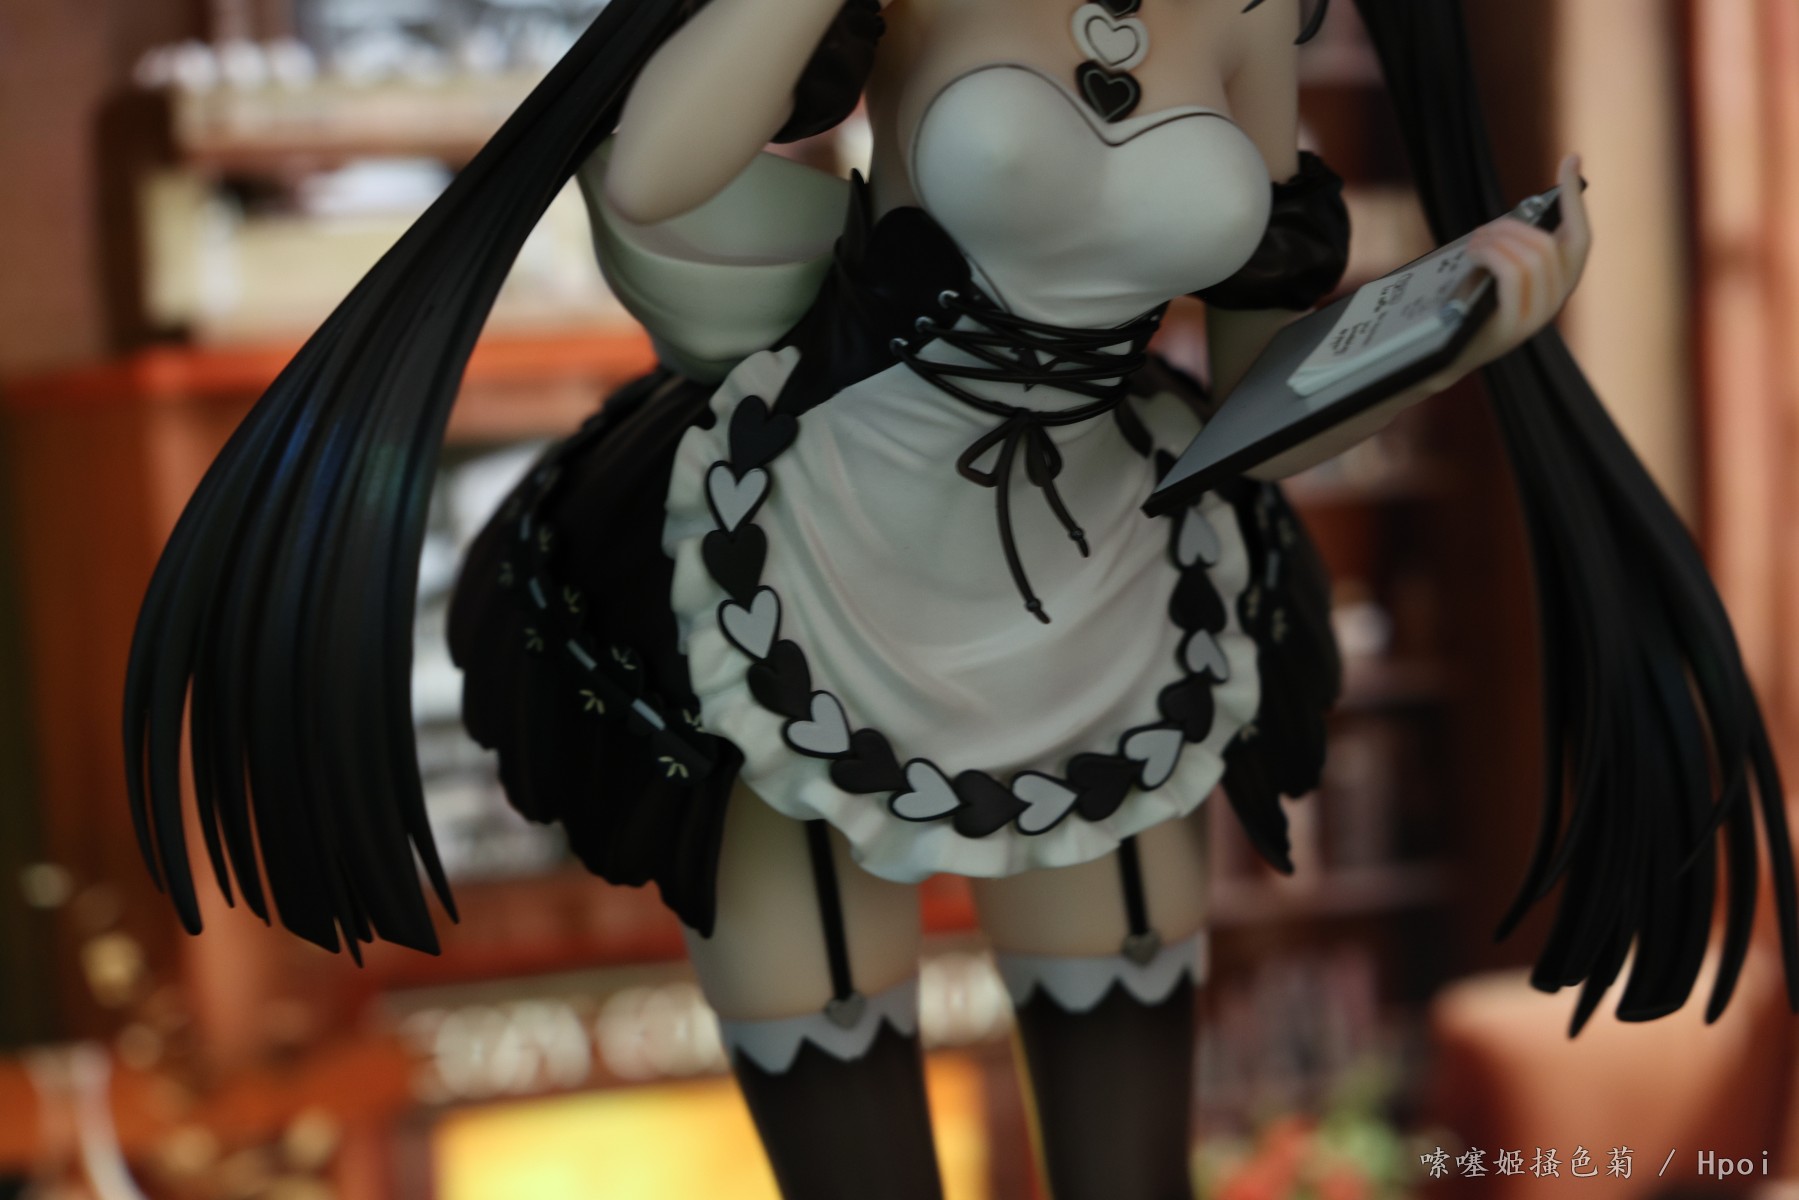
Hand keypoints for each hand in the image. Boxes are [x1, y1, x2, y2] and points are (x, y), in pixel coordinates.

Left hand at [1440, 153, 1593, 379]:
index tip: (1571, 159)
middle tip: (1482, 232)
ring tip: (1473, 245)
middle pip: (1549, 243)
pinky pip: (1513, 274)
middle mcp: (1558, 299)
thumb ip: (1517, 247)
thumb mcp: (1499, 270)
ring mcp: (1540, 315)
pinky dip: (1491, 255)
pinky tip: (1473, 254)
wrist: (1448, 353)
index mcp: (1561, 282)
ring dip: (1497, 241)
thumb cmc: (1472, 304)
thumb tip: (1520, 216)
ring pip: (1532, 256)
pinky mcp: (1516, 325)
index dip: (1575, 198)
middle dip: (1512, 228)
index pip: (1581, 234)